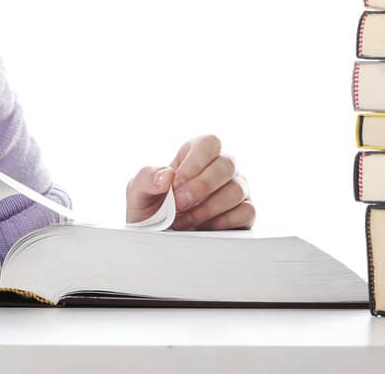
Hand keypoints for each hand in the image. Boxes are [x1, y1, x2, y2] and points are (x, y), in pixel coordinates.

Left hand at [126, 134, 253, 230]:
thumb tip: (167, 175)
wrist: (159, 241)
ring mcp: (236, 189)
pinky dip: (223, 222)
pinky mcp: (244, 213)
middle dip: (202, 186)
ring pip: (237, 189)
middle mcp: (220, 168)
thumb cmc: (150, 211)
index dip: (195, 162)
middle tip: (180, 204)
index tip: (176, 183)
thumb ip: (146, 177)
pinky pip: (247, 211)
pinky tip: (204, 228)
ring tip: (185, 221)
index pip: (210, 142)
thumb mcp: (137, 192)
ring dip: (208, 208)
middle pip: (228, 163)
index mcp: (196, 154)